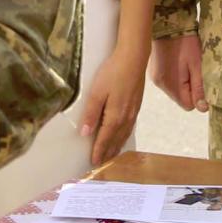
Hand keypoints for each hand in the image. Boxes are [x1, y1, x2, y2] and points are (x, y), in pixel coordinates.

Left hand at [80, 45, 148, 165]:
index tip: (93, 163)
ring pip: (124, 135)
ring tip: (111, 155)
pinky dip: (125, 136)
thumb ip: (91, 113)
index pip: (105, 139)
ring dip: (117, 147)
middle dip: (108, 153)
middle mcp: (126, 118)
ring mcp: (133, 112)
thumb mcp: (97, 91)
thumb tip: (85, 133)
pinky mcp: (137, 105)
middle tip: (101, 164)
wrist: (134, 58)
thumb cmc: (114, 72)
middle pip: (116, 140)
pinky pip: (130, 127)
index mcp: (115, 116)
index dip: (99, 152)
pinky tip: (123, 135)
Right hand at [150, 35, 206, 111]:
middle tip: (195, 70)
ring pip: (175, 89)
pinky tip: (177, 61)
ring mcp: (155, 77)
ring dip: (183, 81)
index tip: (202, 81)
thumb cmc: (185, 42)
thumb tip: (203, 108)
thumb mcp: (197, 64)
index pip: (188, 105)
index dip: (198, 96)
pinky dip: (175, 75)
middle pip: (180, 97)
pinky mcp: (154, 70)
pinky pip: (168, 80)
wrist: (168, 22)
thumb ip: (199, 87)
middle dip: (190, 88)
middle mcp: (160, 84)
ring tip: (187, 64)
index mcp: (170, 85)